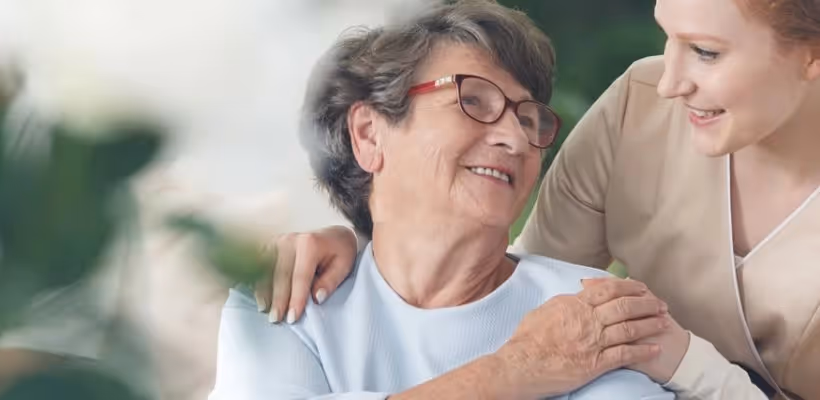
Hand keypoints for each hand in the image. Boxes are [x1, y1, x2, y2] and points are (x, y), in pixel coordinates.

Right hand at [254, 226, 357, 323]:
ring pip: (266, 270)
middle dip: (278, 299)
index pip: (300, 276)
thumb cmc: (340, 252)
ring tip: (265, 310)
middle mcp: (290, 240)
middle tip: (276, 319)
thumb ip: (331, 281)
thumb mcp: (344, 266)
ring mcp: (277, 241)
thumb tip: (317, 298)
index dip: (296, 299)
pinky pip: (259, 265)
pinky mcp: (270, 244)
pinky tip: (259, 297)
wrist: (333, 234)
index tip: (292, 318)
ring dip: (264, 292)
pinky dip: (258, 282)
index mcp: (310, 243)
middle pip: (280, 275)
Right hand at [494, 278, 668, 398]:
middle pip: (625, 307)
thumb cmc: (527, 339)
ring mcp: (593, 342)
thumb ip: (565, 302)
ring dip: (650, 325)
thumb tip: (578, 296)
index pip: (609, 289)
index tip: (641, 287)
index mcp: (575, 304)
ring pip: (630, 329)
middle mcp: (588, 320)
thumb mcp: (545, 310)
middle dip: (647, 304)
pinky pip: (625, 355)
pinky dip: (643, 351)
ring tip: (664, 323)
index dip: (629, 287)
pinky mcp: (595, 364)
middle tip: (661, 304)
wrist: (521, 364)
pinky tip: (655, 348)